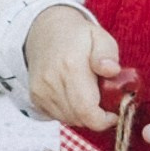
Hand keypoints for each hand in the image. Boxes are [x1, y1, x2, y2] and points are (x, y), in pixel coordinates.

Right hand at [23, 5, 130, 128]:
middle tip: (104, 103)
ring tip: (88, 95)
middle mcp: (52, 81)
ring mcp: (40, 90)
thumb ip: (108, 54)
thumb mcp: (100, 37)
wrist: (44, 30)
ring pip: (68, 119)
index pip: (86, 110)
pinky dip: (70, 112)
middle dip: (96, 117)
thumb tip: (112, 70)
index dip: (103, 120)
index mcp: (71, 66)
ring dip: (83, 115)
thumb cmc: (78, 36)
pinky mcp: (35, 96)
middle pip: (78, 118)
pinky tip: (74, 95)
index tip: (113, 114)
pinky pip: (57, 116)